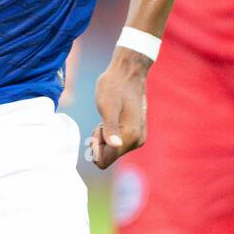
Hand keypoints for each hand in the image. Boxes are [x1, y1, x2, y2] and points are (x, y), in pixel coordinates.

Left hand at [85, 49, 147, 168]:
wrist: (128, 72)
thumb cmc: (114, 86)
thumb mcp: (107, 106)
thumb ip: (110, 128)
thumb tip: (114, 145)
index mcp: (131, 137)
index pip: (104, 161)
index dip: (95, 148)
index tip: (98, 128)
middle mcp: (137, 141)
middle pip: (108, 157)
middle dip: (99, 142)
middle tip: (101, 122)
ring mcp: (138, 137)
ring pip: (112, 149)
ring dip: (104, 136)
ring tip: (107, 117)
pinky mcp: (136, 131)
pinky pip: (117, 142)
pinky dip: (109, 133)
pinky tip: (111, 118)